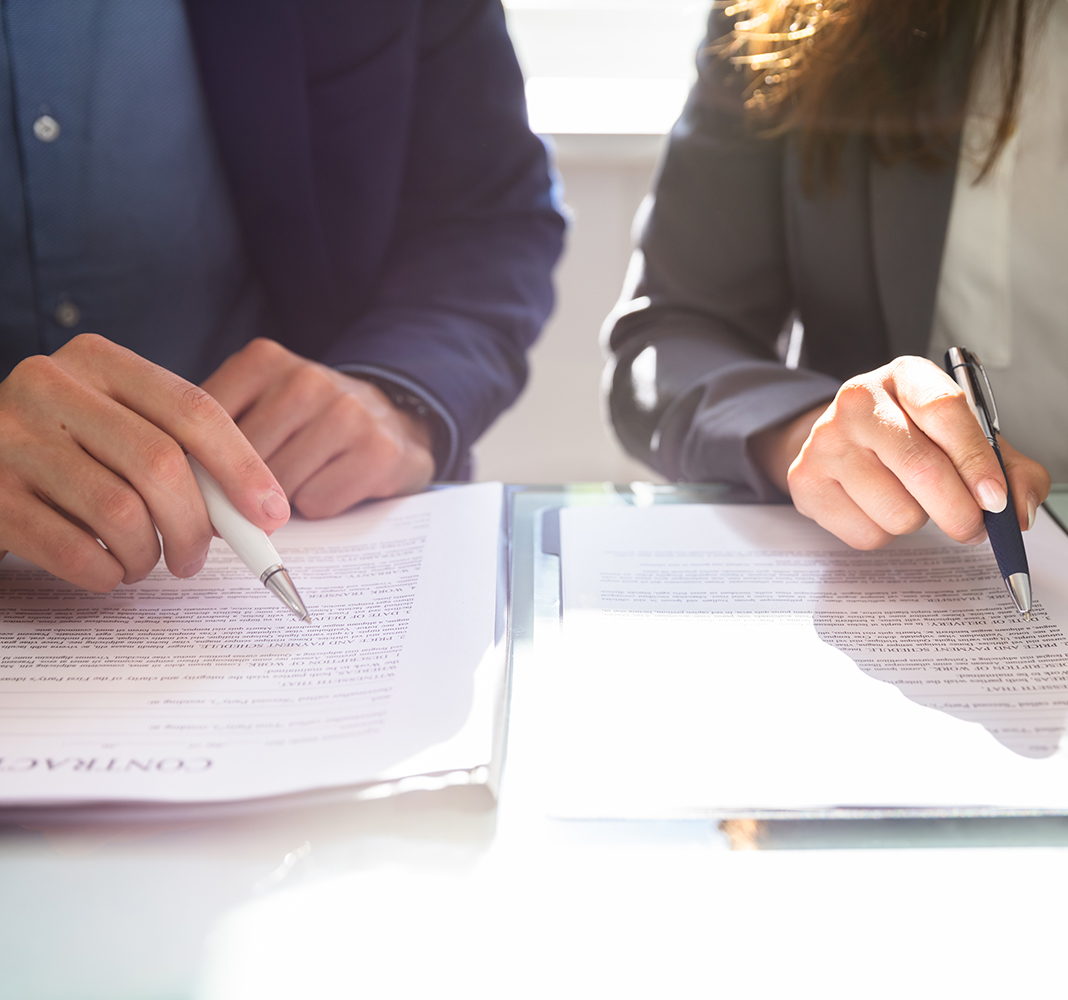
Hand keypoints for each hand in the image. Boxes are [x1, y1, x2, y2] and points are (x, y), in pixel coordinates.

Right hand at [0, 334, 289, 590]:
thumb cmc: (66, 452)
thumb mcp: (120, 428)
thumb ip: (182, 453)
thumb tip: (258, 512)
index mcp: (98, 360)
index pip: (192, 409)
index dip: (241, 466)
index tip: (271, 514)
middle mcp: (49, 386)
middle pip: (161, 464)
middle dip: (196, 525)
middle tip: (197, 558)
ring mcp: (8, 438)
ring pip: (120, 512)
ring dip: (148, 555)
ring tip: (145, 562)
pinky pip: (73, 550)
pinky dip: (106, 574)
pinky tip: (107, 571)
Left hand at [201, 339, 434, 518]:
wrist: (394, 421)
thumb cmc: (309, 422)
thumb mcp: (258, 402)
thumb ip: (213, 429)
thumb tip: (177, 482)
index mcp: (264, 360)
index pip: (202, 427)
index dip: (197, 467)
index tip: (202, 486)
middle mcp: (308, 379)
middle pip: (240, 462)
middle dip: (241, 490)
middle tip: (254, 494)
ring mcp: (348, 413)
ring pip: (278, 487)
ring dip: (281, 501)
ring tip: (301, 479)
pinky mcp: (378, 451)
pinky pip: (317, 502)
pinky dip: (318, 506)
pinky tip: (332, 484)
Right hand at [751, 356, 1050, 548]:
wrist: (841, 442)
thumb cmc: (911, 437)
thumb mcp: (962, 436)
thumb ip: (1005, 468)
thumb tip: (1017, 510)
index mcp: (905, 376)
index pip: (944, 410)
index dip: (975, 460)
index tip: (995, 498)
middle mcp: (858, 401)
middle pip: (922, 468)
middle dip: (959, 511)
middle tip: (971, 526)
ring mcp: (825, 441)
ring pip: (897, 511)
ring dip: (916, 520)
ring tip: (907, 499)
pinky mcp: (804, 481)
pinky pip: (865, 533)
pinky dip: (882, 533)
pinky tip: (876, 508)